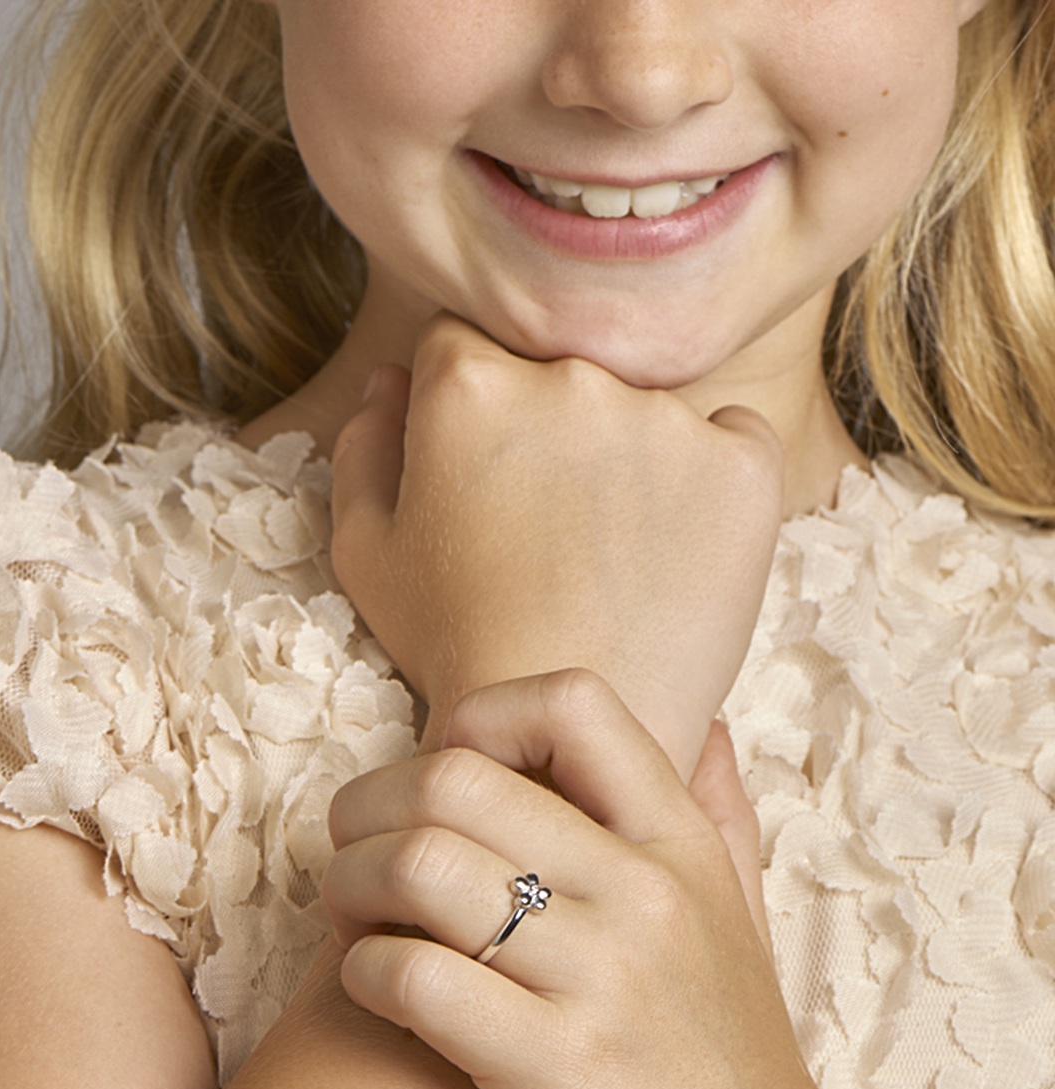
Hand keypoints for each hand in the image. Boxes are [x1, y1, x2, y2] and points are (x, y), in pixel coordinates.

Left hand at [323, 672, 914, 1088]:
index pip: (570, 703)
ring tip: (353, 911)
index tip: (445, 766)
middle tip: (352, 842)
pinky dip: (364, 971)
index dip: (481, 715)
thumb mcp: (743, 917)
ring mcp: (604, 982)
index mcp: (679, 842)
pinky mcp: (558, 1072)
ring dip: (352, 882)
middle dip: (371, 802)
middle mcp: (645, 894)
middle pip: (456, 780)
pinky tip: (372, 985)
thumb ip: (724, 813)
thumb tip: (702, 724)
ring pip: (419, 867)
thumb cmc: (730, 1052)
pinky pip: (414, 980)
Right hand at [330, 314, 783, 777]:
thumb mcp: (366, 550)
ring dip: (628, 452)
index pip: (465, 345)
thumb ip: (363, 445)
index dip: (469, 408)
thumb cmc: (453, 641)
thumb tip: (392, 378)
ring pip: (641, 404)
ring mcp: (664, 417)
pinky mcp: (741, 465)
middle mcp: (568, 376)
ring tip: (612, 548)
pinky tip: (674, 541)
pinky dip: (708, 475)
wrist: (563, 727)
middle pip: (556, 366)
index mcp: (468, 385)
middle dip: (548, 425)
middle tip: (549, 521)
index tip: (486, 465)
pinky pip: (731, 435)